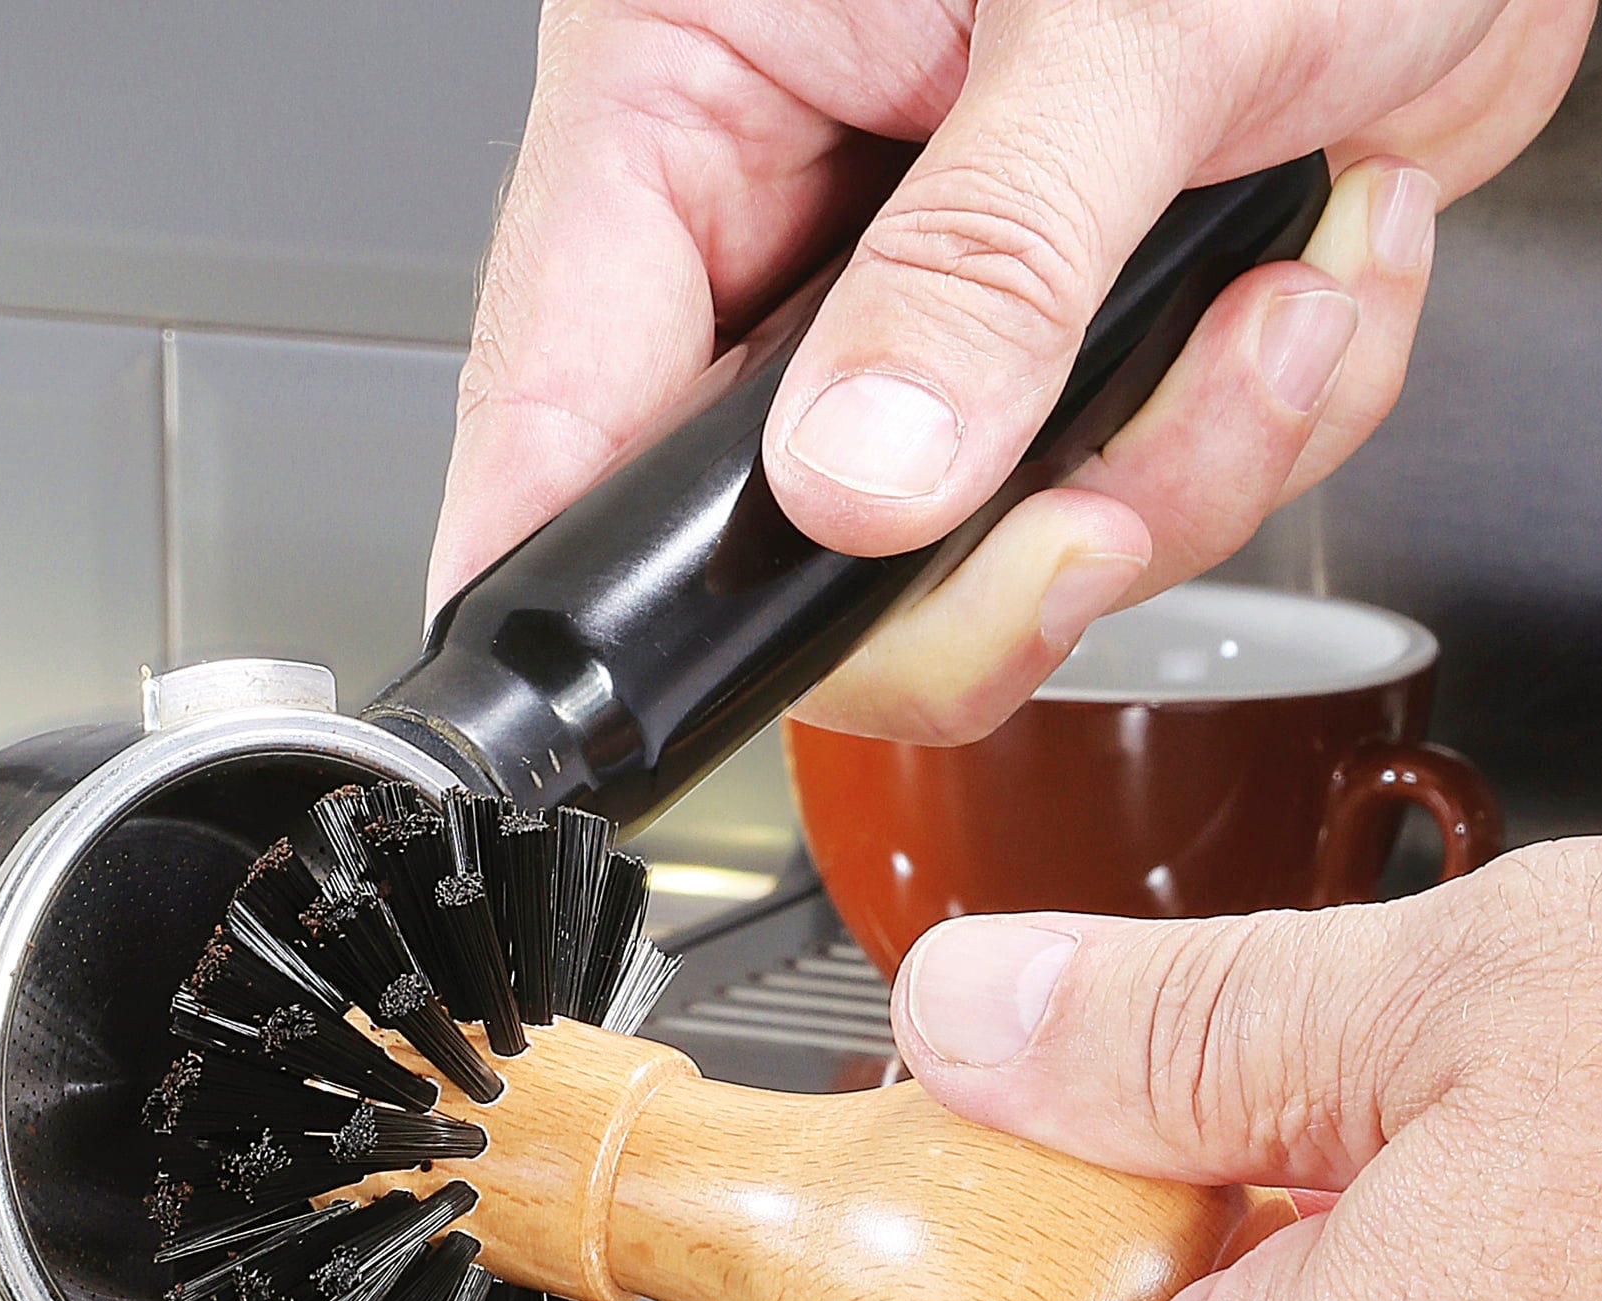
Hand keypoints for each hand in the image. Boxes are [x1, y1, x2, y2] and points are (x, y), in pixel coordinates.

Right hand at [430, 0, 1590, 741]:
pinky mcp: (1053, 356)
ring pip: (958, 560)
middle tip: (1099, 508)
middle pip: (774, 534)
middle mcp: (788, 216)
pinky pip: (1112, 511)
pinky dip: (1242, 443)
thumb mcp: (1122, 20)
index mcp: (697, 79)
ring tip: (1271, 312)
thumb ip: (986, 259)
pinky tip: (1299, 287)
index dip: (590, 561)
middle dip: (979, 564)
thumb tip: (860, 478)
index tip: (641, 673)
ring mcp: (924, 306)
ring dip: (1158, 481)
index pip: (562, 378)